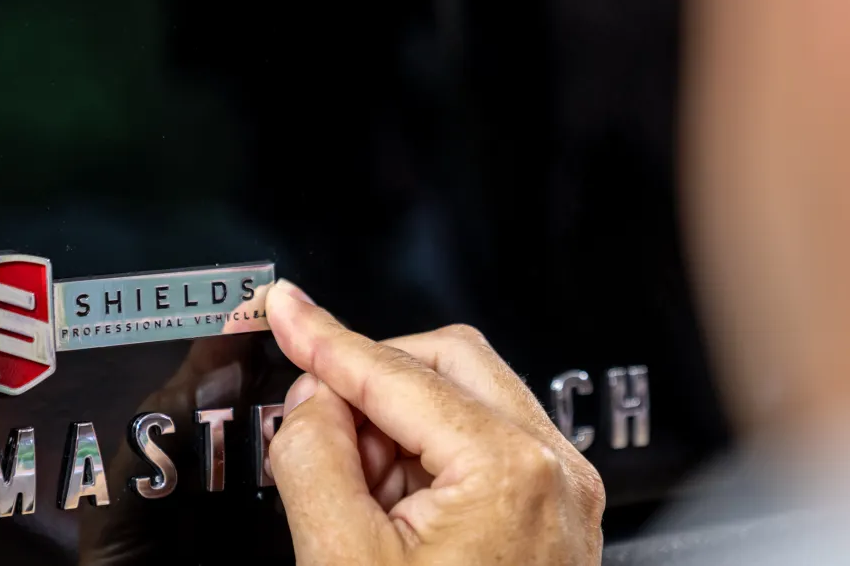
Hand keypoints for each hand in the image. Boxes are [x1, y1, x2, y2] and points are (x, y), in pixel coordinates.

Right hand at [265, 280, 605, 564]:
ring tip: (357, 493)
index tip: (284, 309)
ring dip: (398, 423)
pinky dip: (430, 458)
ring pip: (470, 399)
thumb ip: (313, 459)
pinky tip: (393, 510)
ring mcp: (564, 493)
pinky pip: (488, 446)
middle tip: (313, 417)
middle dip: (372, 379)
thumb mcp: (343, 560)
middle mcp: (554, 469)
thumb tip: (309, 401)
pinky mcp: (558, 517)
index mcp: (509, 468)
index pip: (398, 373)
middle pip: (449, 363)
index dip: (326, 337)